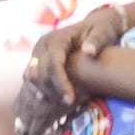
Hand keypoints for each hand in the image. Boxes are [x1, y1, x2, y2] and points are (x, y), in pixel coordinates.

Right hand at [13, 5, 123, 134]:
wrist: (94, 26)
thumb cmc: (100, 30)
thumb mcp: (103, 32)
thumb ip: (97, 41)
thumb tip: (89, 51)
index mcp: (57, 38)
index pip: (53, 63)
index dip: (60, 83)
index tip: (70, 100)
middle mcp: (42, 45)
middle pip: (39, 73)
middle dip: (51, 93)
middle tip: (67, 109)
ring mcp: (37, 54)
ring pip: (31, 79)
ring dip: (42, 95)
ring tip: (58, 109)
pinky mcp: (37, 62)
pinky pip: (31, 81)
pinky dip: (38, 93)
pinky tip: (50, 104)